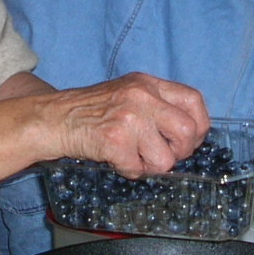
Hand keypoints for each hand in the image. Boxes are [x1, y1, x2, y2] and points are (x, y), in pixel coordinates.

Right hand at [50, 72, 210, 177]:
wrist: (54, 118)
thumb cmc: (92, 111)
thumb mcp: (128, 93)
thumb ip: (157, 105)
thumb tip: (190, 134)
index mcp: (148, 84)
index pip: (194, 101)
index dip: (198, 126)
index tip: (189, 140)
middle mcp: (142, 96)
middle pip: (188, 131)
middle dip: (180, 152)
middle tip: (163, 156)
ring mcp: (129, 118)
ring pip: (166, 159)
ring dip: (151, 166)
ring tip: (133, 157)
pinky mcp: (115, 140)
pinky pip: (138, 169)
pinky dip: (129, 171)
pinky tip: (116, 160)